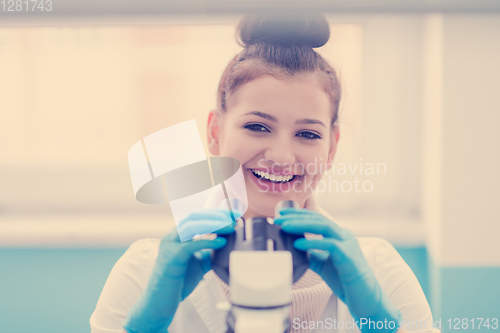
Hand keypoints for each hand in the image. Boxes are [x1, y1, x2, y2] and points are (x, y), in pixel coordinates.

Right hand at [123, 208, 240, 332]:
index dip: (215, 213)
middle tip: (234, 218)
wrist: (161, 302)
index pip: (196, 216)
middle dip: (216, 215)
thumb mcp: (199, 262)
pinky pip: (191, 245)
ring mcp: (169, 246)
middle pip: (194, 216)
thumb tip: (226, 242)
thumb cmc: (178, 282)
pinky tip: (221, 243)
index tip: (232, 215)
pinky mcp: (170, 258)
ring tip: (230, 227)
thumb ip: (209, 251)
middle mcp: (171, 237)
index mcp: (177, 235)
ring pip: (192, 226)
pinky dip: (208, 241)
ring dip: (213, 224)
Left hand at [274, 208, 401, 332]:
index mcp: (338, 235)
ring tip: (285, 226)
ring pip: (324, 226)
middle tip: (279, 218)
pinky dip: (312, 242)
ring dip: (302, 225)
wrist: (365, 299)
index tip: (281, 216)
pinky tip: (298, 243)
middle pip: (318, 218)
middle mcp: (344, 235)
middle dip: (297, 217)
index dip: (298, 215)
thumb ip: (311, 253)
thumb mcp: (322, 263)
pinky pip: (329, 244)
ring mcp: (348, 244)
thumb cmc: (345, 280)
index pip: (316, 218)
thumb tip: (292, 246)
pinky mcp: (349, 256)